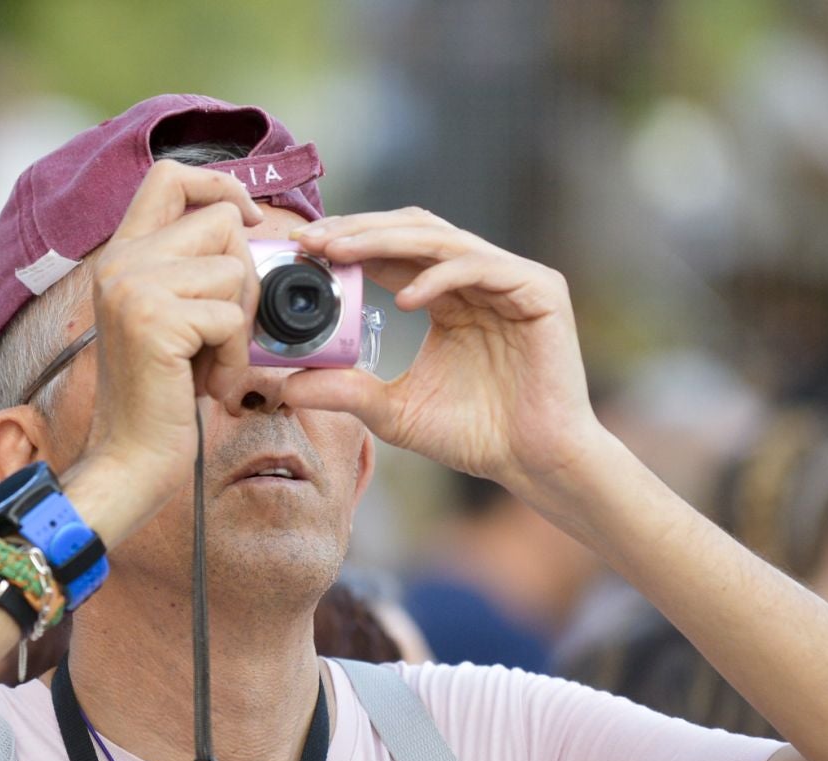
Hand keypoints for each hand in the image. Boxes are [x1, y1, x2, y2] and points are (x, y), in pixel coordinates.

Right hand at [72, 161, 263, 539]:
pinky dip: (235, 357)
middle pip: (222, 223)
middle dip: (246, 279)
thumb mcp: (169, 321)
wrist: (129, 461)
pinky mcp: (155, 319)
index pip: (170, 176)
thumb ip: (190, 272)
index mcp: (120, 255)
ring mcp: (133, 287)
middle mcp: (120, 262)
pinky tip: (210, 385)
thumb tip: (247, 227)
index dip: (220, 184)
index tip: (249, 220)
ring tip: (212, 365)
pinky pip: (232, 317)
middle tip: (228, 334)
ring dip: (241, 326)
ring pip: (235, 270)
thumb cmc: (159, 399)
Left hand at [283, 209, 604, 499]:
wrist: (534, 462)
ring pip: (440, 239)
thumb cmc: (475, 437)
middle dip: (358, 231)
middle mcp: (477, 278)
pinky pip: (480, 267)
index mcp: (446, 296)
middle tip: (311, 241)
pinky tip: (404, 299)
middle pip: (412, 231)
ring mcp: (510, 279)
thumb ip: (346, 392)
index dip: (347, 244)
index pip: (391, 252)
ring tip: (339, 253)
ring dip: (385, 241)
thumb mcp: (393, 412)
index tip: (301, 250)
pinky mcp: (539, 291)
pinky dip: (438, 277)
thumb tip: (288, 387)